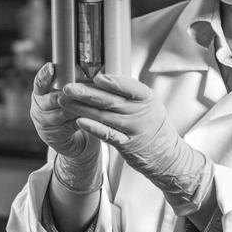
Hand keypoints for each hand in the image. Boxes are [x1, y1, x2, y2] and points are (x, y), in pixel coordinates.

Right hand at [29, 63, 98, 162]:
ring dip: (81, 106)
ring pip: (65, 112)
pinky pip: (72, 125)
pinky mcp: (55, 135)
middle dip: (71, 93)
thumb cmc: (68, 110)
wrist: (67, 139)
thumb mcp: (63, 95)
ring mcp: (45, 122)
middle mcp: (39, 107)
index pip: (39, 82)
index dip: (45, 75)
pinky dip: (85, 119)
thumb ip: (67, 83)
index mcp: (40, 94)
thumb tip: (87, 63)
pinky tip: (95, 115)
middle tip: (85, 88)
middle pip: (54, 99)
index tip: (51, 66)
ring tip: (95, 100)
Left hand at [57, 74, 207, 203]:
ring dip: (82, 108)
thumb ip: (131, 92)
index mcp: (147, 99)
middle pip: (111, 101)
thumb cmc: (153, 124)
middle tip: (68, 88)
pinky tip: (79, 122)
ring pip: (105, 116)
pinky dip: (93, 128)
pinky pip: (107, 135)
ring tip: (65, 101)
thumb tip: (104, 78)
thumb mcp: (150, 104)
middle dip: (87, 94)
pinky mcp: (126, 145)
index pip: (131, 88)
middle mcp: (141, 113)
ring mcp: (133, 129)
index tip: (96, 78)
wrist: (166, 153)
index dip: (114, 83)